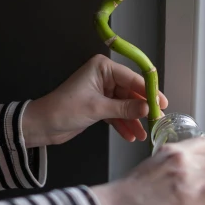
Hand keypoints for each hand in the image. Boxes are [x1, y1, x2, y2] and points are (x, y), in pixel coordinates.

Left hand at [22, 54, 167, 146]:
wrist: (42, 125)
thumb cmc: (63, 109)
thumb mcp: (97, 108)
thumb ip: (124, 108)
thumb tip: (148, 108)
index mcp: (103, 68)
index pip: (132, 78)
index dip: (149, 91)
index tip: (162, 103)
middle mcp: (104, 77)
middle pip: (131, 92)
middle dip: (142, 108)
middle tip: (156, 121)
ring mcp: (103, 92)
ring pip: (126, 105)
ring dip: (134, 120)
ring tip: (144, 134)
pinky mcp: (99, 106)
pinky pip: (117, 114)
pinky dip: (123, 124)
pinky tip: (131, 136)